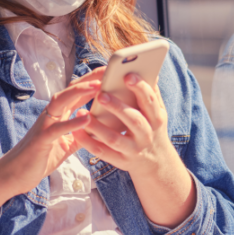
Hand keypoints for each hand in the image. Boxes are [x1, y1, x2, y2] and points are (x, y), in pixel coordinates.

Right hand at [0, 67, 103, 213]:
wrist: (14, 175)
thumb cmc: (40, 158)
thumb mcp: (67, 144)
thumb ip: (81, 134)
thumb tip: (99, 126)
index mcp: (58, 115)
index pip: (78, 92)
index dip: (94, 81)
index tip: (111, 72)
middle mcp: (51, 114)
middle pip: (71, 90)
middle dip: (89, 79)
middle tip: (108, 70)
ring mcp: (44, 124)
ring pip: (61, 101)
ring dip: (80, 92)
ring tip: (98, 86)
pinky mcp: (41, 139)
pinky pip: (57, 128)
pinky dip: (72, 123)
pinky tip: (87, 118)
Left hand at [73, 73, 195, 227]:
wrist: (155, 163)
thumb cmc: (152, 129)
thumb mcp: (157, 114)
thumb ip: (152, 94)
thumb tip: (150, 71)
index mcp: (156, 119)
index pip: (150, 101)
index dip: (140, 88)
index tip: (127, 75)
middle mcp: (146, 135)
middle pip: (133, 120)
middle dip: (118, 107)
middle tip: (101, 95)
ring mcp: (133, 150)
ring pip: (114, 139)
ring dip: (97, 127)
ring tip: (81, 113)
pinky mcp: (120, 161)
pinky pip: (102, 152)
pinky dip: (88, 142)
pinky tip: (76, 131)